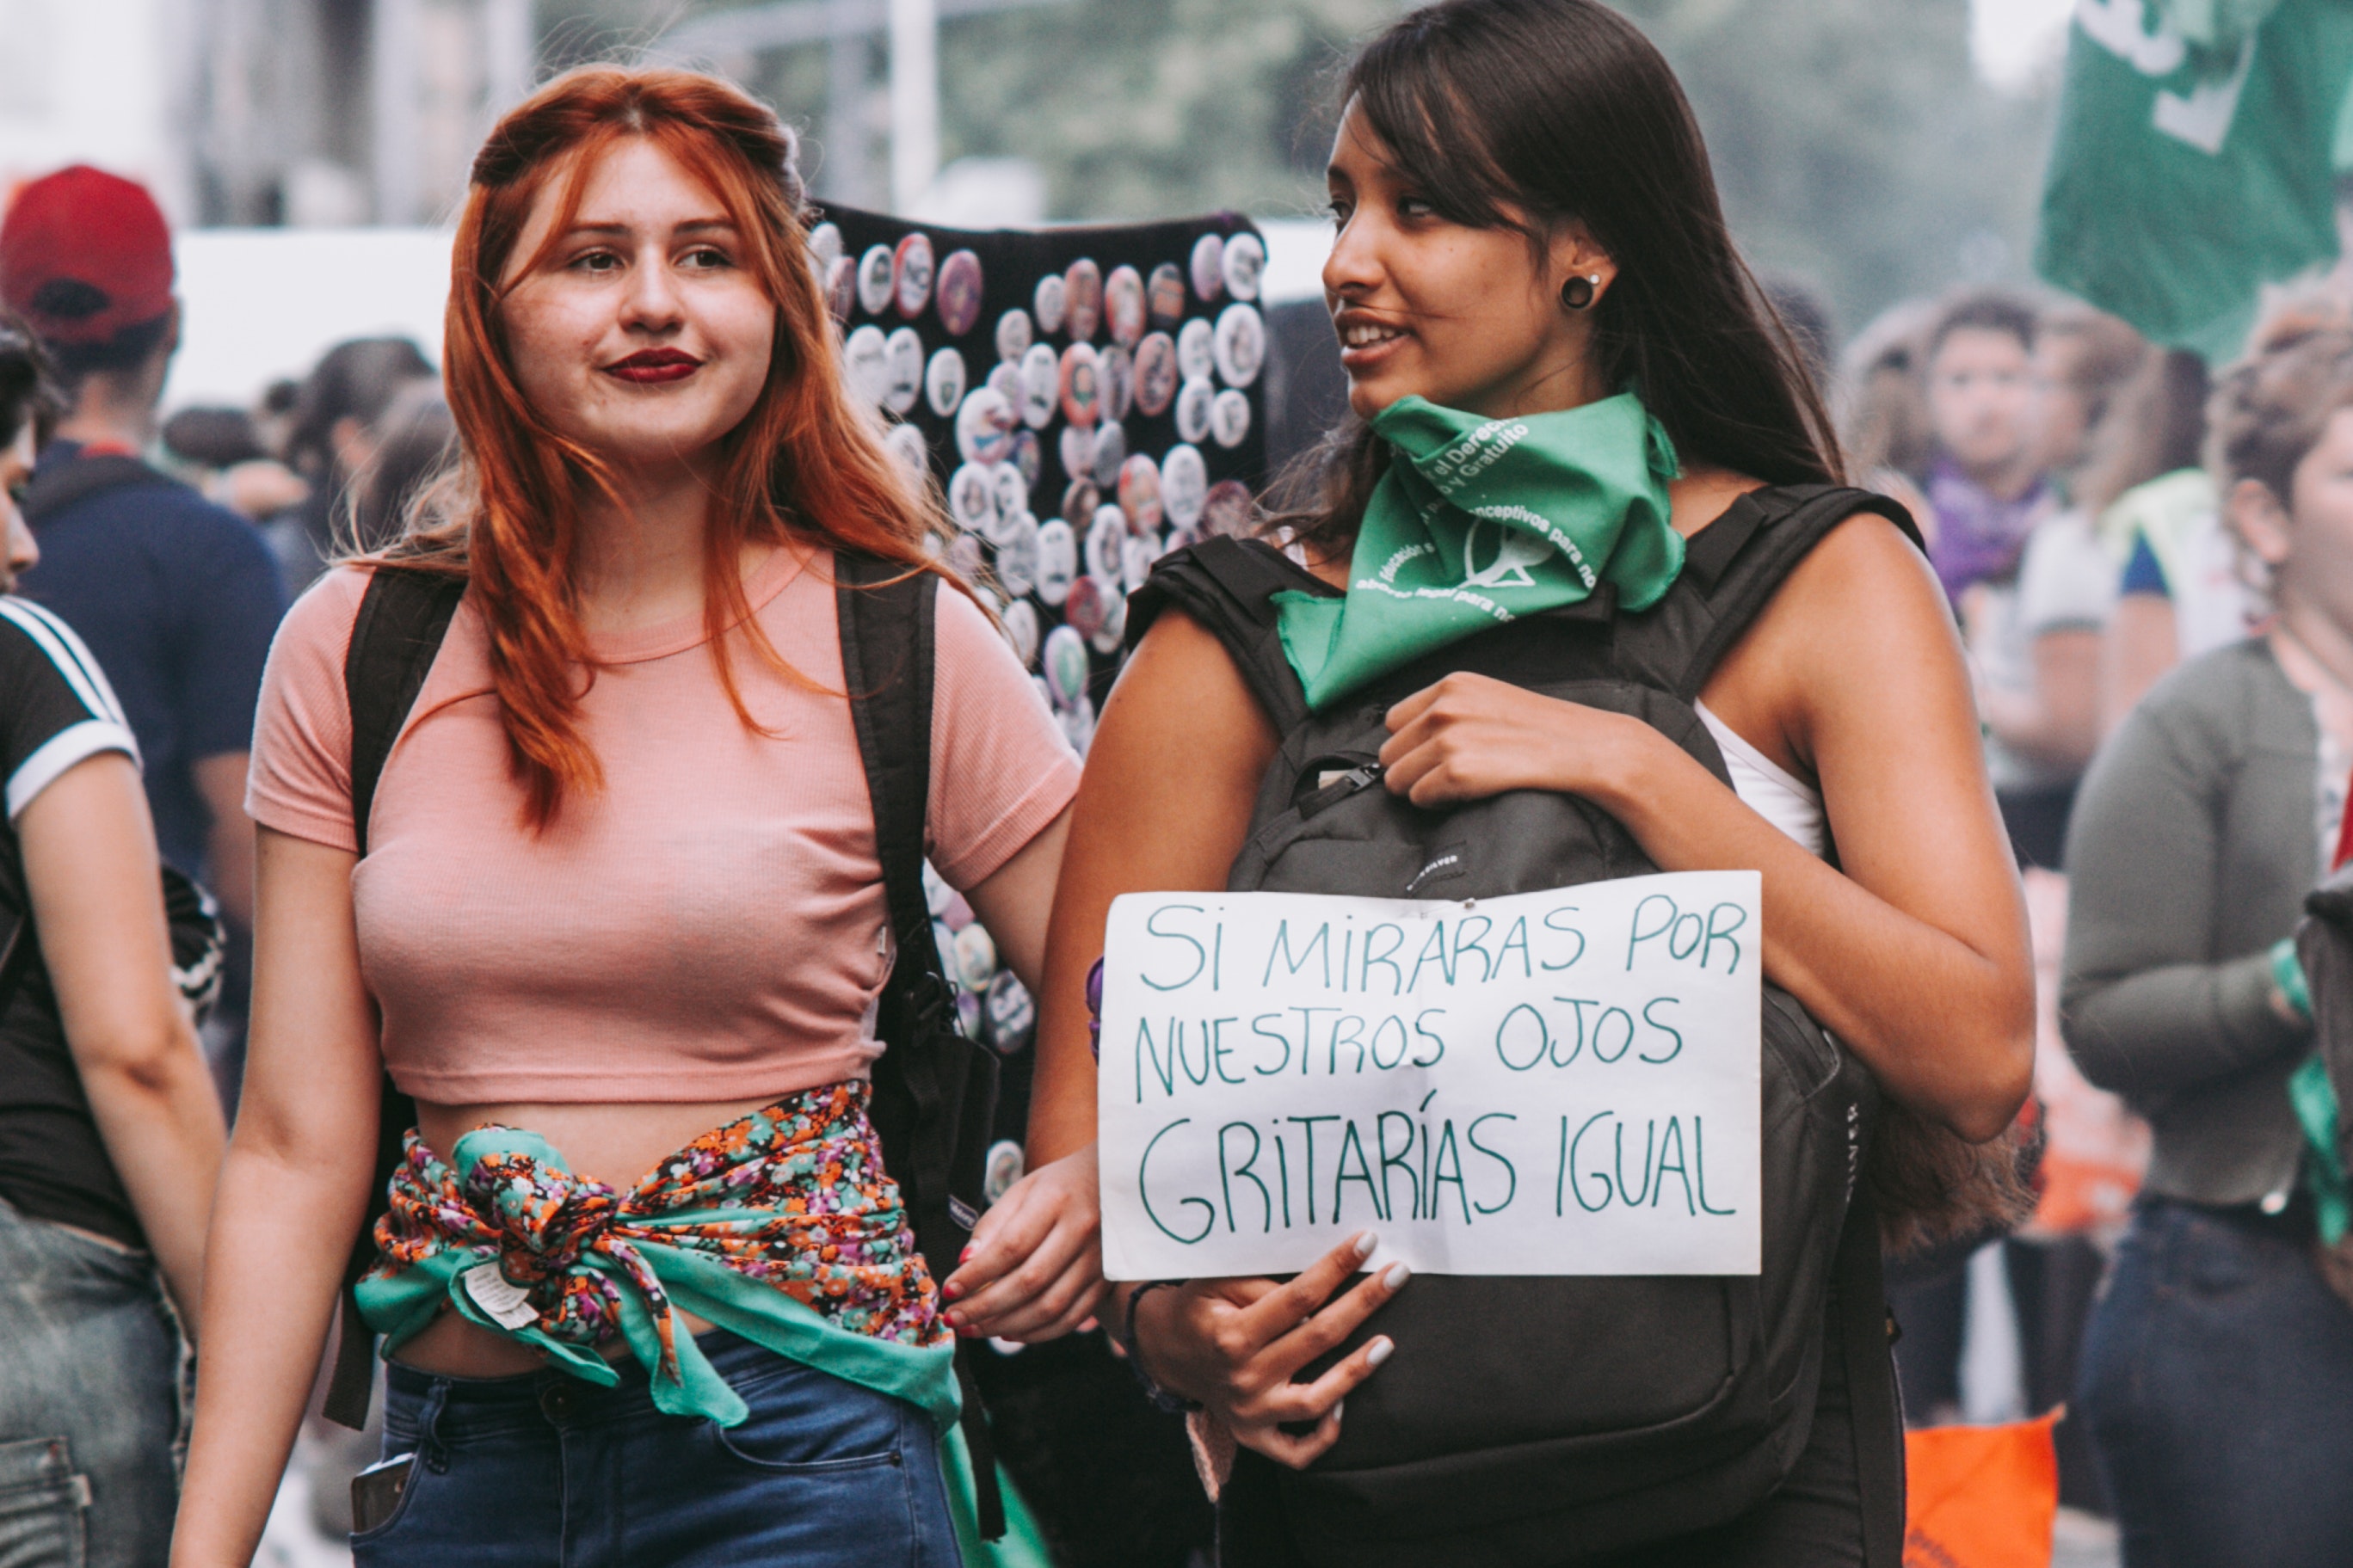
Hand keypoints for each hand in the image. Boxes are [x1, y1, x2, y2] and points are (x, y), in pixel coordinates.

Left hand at [940, 1144, 1105, 1341]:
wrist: (1114, 1185)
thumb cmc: (1059, 1186)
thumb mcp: (1023, 1190)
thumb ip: (993, 1225)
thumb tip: (965, 1263)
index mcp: (1056, 1200)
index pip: (1011, 1247)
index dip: (977, 1274)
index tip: (950, 1289)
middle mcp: (1082, 1230)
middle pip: (1029, 1281)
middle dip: (985, 1306)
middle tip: (954, 1317)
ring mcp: (1099, 1259)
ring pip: (1049, 1307)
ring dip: (1006, 1325)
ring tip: (974, 1328)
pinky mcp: (1106, 1281)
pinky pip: (1070, 1318)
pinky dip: (1037, 1333)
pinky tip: (1008, 1333)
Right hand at [1129, 1231, 1408, 1468]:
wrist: (1165, 1351)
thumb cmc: (1198, 1307)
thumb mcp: (1216, 1281)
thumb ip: (1262, 1284)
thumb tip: (1317, 1286)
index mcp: (1232, 1334)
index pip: (1298, 1296)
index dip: (1336, 1267)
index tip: (1368, 1241)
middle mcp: (1243, 1376)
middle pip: (1318, 1338)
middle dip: (1364, 1302)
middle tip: (1398, 1274)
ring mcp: (1251, 1412)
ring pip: (1316, 1398)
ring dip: (1356, 1371)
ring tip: (1387, 1343)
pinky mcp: (1255, 1436)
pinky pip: (1297, 1451)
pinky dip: (1325, 1435)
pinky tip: (1346, 1406)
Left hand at [1378, 671, 1646, 807]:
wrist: (1586, 749)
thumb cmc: (1543, 730)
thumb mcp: (1491, 699)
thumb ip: (1452, 710)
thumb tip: (1411, 739)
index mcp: (1451, 685)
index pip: (1393, 721)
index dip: (1409, 744)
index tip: (1429, 757)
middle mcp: (1445, 707)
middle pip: (1390, 753)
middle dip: (1411, 769)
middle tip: (1445, 777)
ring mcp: (1449, 739)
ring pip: (1398, 779)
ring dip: (1421, 789)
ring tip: (1456, 787)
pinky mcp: (1457, 771)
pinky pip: (1419, 798)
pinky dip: (1437, 804)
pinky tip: (1466, 795)